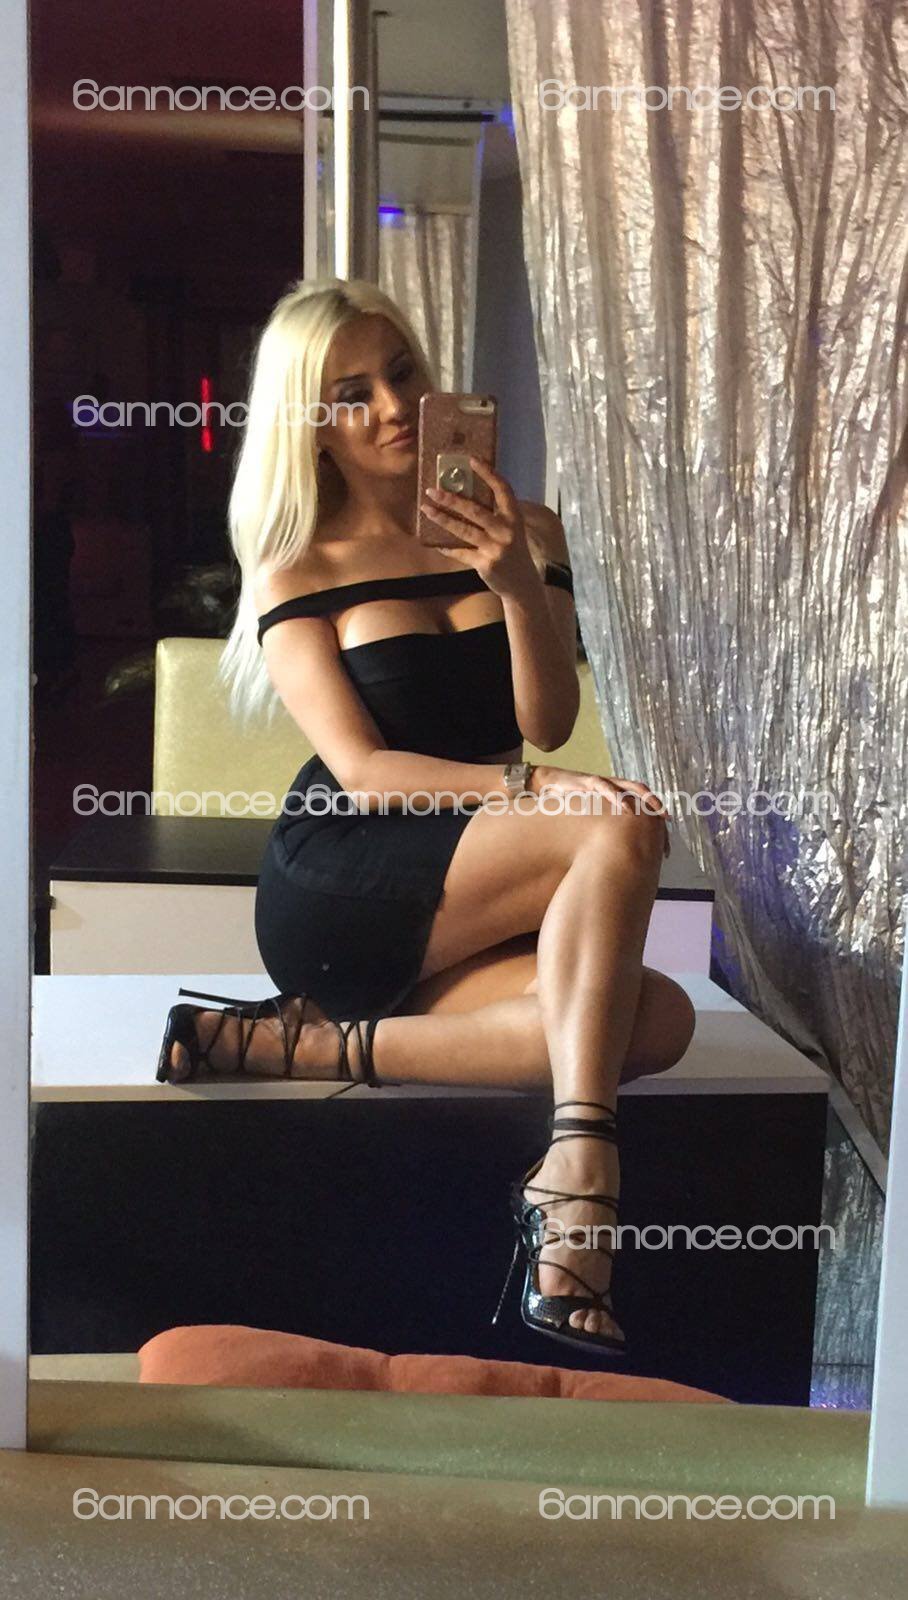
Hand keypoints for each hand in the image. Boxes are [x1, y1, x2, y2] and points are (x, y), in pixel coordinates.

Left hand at [420, 456, 540, 601]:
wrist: (522, 584)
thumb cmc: (513, 552)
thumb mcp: (512, 530)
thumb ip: (495, 515)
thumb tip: (465, 496)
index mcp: (514, 517)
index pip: (502, 489)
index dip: (488, 473)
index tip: (471, 460)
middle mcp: (506, 531)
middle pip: (475, 510)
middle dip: (451, 499)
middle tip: (432, 490)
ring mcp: (496, 548)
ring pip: (463, 530)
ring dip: (442, 519)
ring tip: (426, 509)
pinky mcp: (485, 564)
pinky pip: (460, 552)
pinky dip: (446, 546)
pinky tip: (433, 541)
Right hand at [530, 766, 671, 854]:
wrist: (545, 785)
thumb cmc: (568, 806)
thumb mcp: (588, 822)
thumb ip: (603, 835)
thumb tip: (612, 862)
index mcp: (616, 799)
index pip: (642, 810)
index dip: (655, 826)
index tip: (665, 846)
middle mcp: (614, 788)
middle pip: (643, 795)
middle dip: (657, 808)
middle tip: (668, 823)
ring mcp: (603, 783)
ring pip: (631, 787)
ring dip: (645, 798)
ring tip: (656, 812)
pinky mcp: (587, 781)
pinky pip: (604, 785)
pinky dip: (615, 795)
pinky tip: (625, 806)